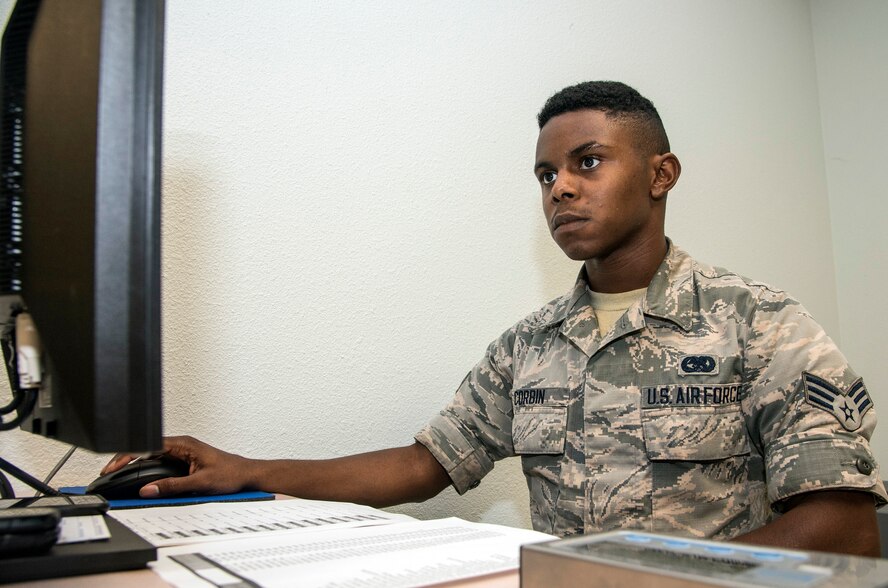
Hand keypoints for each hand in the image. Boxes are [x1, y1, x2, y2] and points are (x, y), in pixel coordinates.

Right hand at [100, 435, 255, 497]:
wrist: (247, 475)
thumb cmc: (231, 474)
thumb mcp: (200, 483)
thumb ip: (173, 486)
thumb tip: (148, 490)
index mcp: (183, 444)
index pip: (147, 445)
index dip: (126, 455)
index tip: (113, 467)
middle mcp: (180, 445)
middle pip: (145, 449)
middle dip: (124, 459)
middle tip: (107, 473)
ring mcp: (181, 452)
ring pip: (150, 456)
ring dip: (134, 464)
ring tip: (116, 475)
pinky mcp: (183, 461)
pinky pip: (158, 462)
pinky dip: (145, 469)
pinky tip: (136, 476)